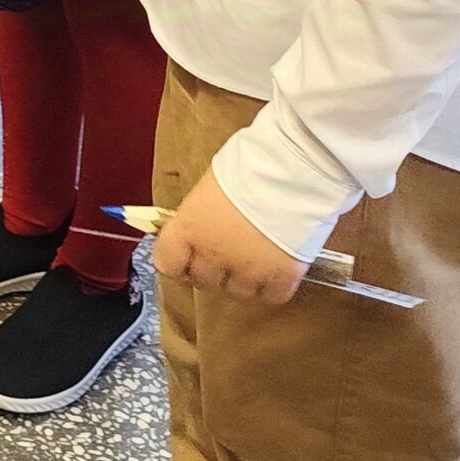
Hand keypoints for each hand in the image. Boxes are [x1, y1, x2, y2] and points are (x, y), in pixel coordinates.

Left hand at [152, 172, 303, 305]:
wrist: (292, 170)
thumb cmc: (250, 164)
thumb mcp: (210, 185)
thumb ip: (200, 215)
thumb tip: (199, 225)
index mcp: (190, 227)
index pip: (166, 263)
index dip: (177, 260)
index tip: (186, 255)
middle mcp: (213, 254)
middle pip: (202, 280)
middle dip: (211, 269)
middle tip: (225, 251)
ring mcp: (247, 270)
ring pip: (236, 292)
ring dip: (241, 279)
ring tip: (254, 256)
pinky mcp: (281, 278)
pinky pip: (270, 296)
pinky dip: (271, 286)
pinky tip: (275, 266)